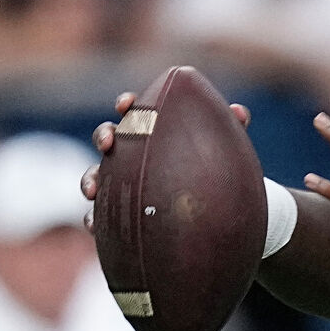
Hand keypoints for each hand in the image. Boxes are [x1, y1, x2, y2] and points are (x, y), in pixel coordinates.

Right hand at [79, 91, 252, 226]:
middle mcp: (132, 155)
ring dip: (89, 180)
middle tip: (108, 142)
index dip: (126, 105)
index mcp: (153, 132)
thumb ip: (231, 130)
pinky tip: (93, 226)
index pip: (135, 112)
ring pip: (96, 177)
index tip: (126, 104)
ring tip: (92, 189)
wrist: (214, 212)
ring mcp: (121, 184)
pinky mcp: (118, 213)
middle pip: (108, 139)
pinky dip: (92, 219)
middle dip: (103, 136)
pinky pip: (99, 217)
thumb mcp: (222, 152)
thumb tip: (240, 113)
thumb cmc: (214, 170)